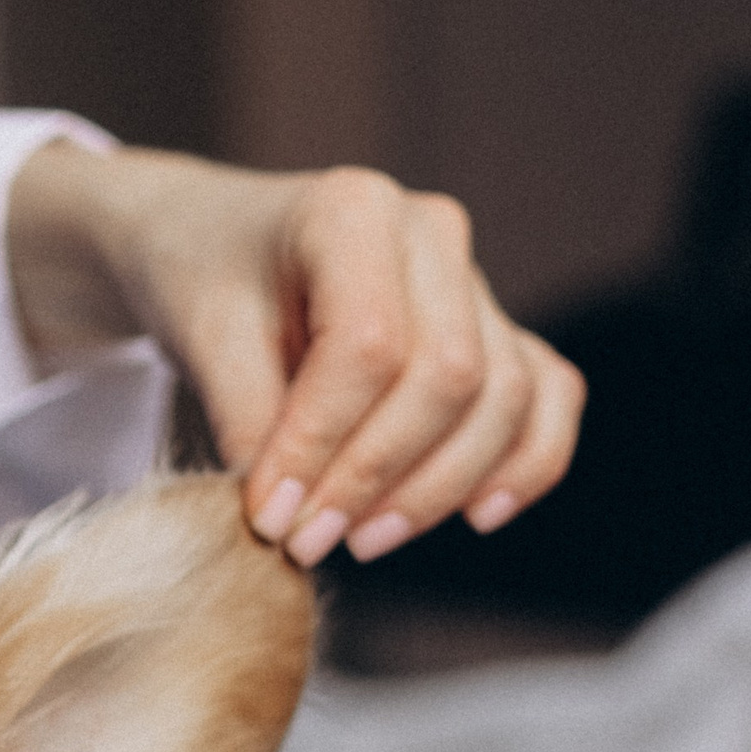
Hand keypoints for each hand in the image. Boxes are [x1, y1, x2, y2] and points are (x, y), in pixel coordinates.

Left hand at [5, 140, 583, 567]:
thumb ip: (248, 423)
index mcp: (352, 211)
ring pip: (504, 396)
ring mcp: (473, 278)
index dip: (323, 444)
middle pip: (449, 376)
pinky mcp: (495, 326)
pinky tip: (478, 516)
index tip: (270, 516)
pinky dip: (527, 460)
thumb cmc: (204, 280)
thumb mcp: (201, 341)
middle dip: (380, 477)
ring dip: (440, 487)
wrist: (214, 244)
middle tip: (309, 540)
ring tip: (361, 540)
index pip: (369, 346)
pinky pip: (549, 394)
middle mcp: (431, 233)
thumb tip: (290, 518)